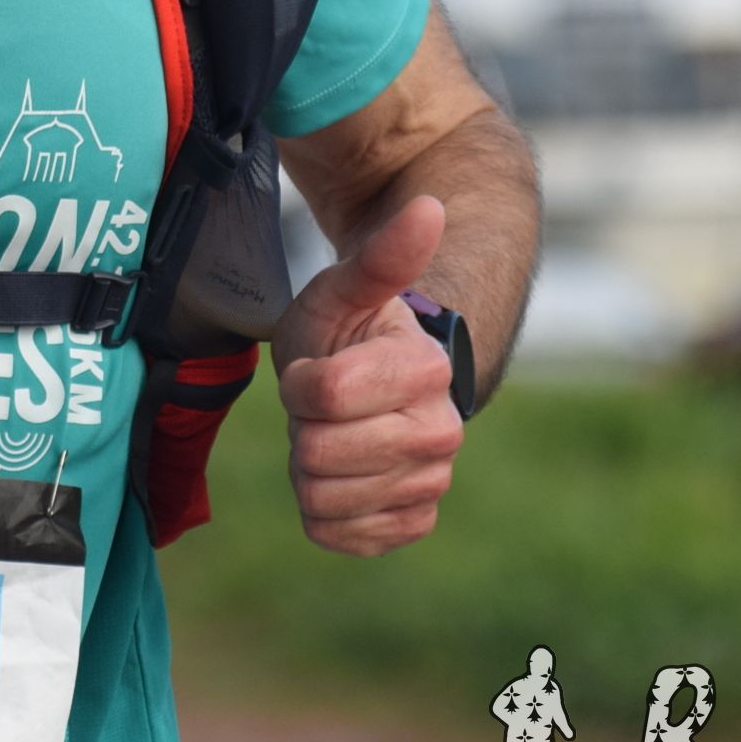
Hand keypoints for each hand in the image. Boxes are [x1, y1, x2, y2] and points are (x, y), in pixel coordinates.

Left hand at [272, 194, 464, 556]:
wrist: (371, 388)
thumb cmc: (349, 333)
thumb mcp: (345, 290)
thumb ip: (382, 257)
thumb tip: (428, 206)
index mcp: (426, 371)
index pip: (325, 393)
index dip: (300, 381)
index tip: (315, 367)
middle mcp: (440, 435)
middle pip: (320, 452)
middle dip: (303, 427)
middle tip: (321, 407)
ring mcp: (429, 484)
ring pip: (322, 498)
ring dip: (309, 467)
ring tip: (331, 435)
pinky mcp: (409, 525)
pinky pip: (337, 535)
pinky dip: (322, 510)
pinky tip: (340, 477)